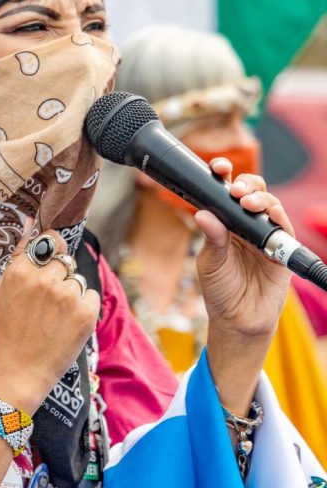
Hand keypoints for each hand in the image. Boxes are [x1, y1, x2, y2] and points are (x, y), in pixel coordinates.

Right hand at [0, 219, 99, 413]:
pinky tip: (67, 323)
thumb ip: (18, 254)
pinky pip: (90, 295)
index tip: (51, 264)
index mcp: (21, 271)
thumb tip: (30, 221)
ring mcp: (66, 295)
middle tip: (47, 303)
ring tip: (55, 317)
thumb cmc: (9, 331)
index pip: (50, 241)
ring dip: (71, 294)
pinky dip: (83, 307)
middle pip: (65, 260)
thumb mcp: (4, 289)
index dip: (52, 252)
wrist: (21, 370)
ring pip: (78, 279)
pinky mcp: (85, 312)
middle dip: (60, 276)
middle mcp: (44, 279)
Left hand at [194, 162, 291, 338]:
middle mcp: (246, 225)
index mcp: (225, 223)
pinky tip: (270, 214)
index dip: (224, 176)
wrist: (238, 321)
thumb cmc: (221, 290)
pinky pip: (285, 228)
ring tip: (247, 203)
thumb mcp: (210, 263)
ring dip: (260, 199)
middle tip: (235, 191)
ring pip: (270, 205)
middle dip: (245, 184)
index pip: (225, 192)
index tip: (218, 167)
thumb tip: (203, 213)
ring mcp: (266, 235)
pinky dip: (278, 218)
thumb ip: (211, 238)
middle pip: (252, 192)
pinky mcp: (282, 249)